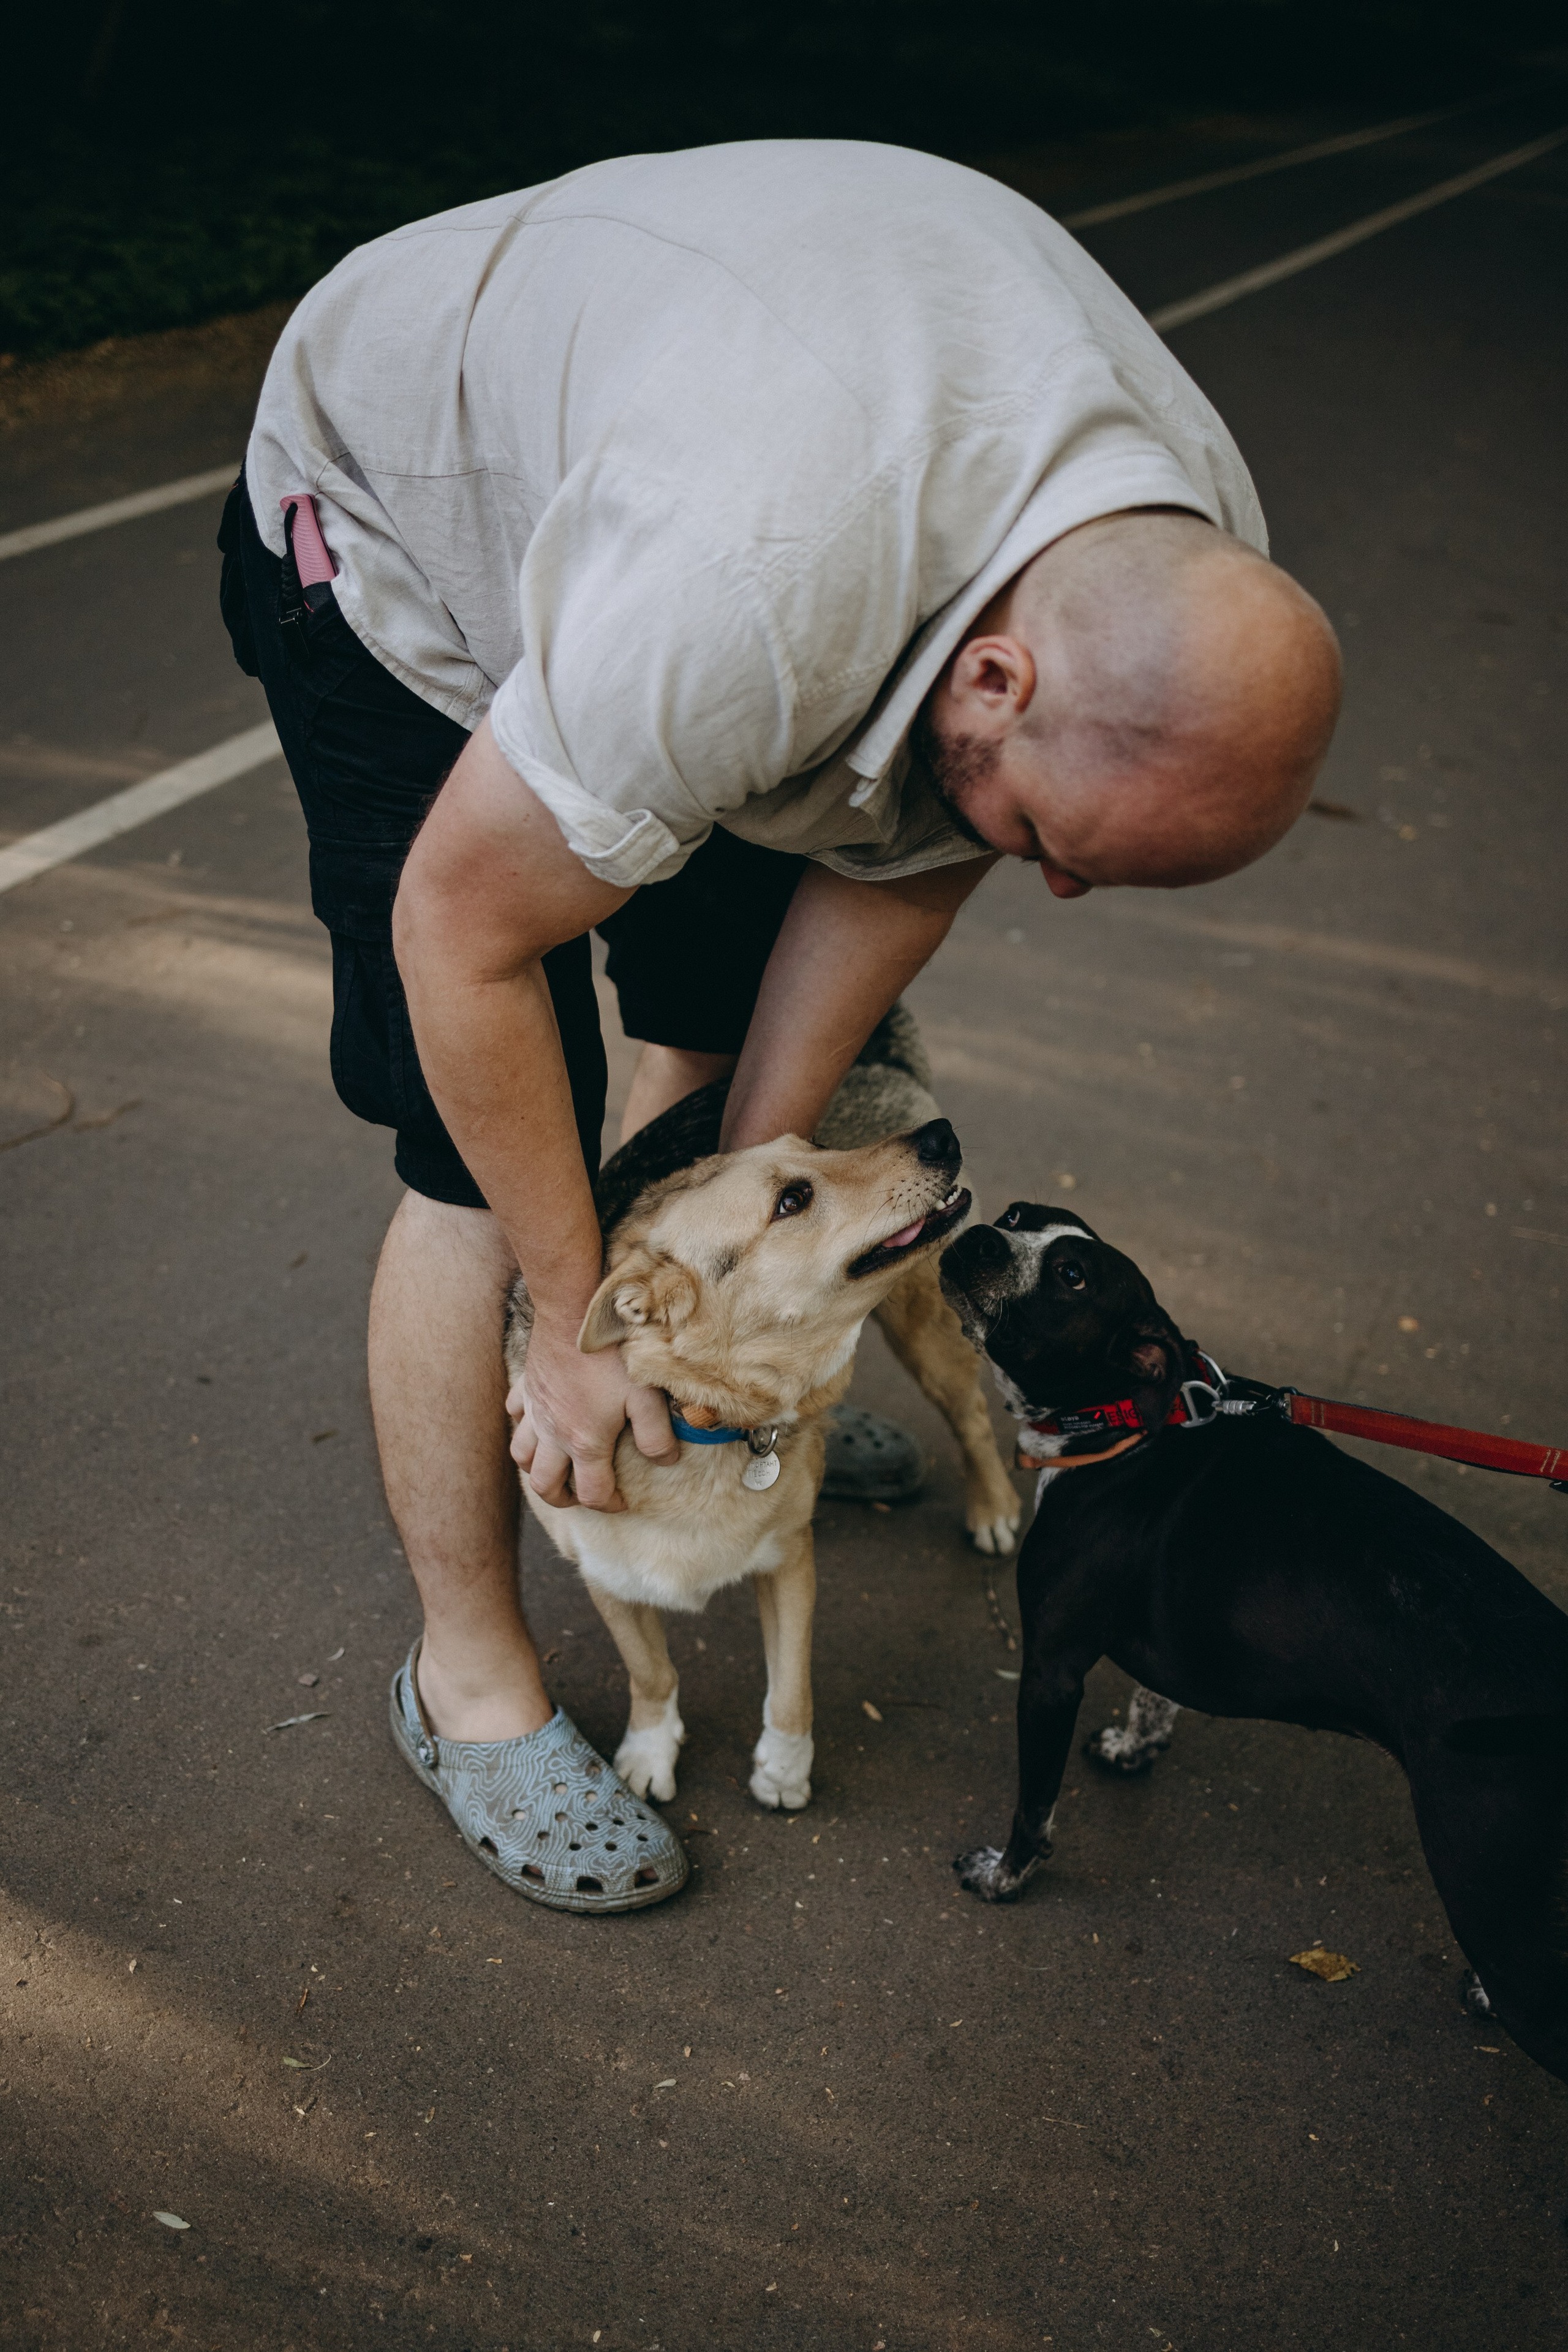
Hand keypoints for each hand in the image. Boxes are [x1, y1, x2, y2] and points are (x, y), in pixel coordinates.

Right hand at [507, 1313, 677, 1510]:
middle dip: (563, 1499)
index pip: (592, 1493)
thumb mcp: (647, 1398)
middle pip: (545, 1485)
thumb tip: (665, 1462)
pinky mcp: (527, 1386)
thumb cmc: (614, 1355)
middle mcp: (553, 1433)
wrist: (576, 1311)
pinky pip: (514, 1415)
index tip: (622, 1501)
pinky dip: (522, 1426)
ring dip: (536, 1468)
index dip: (609, 1505)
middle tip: (581, 1495)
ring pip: (521, 1456)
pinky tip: (538, 1421)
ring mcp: (535, 1410)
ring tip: (555, 1467)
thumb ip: (657, 1436)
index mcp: (584, 1442)